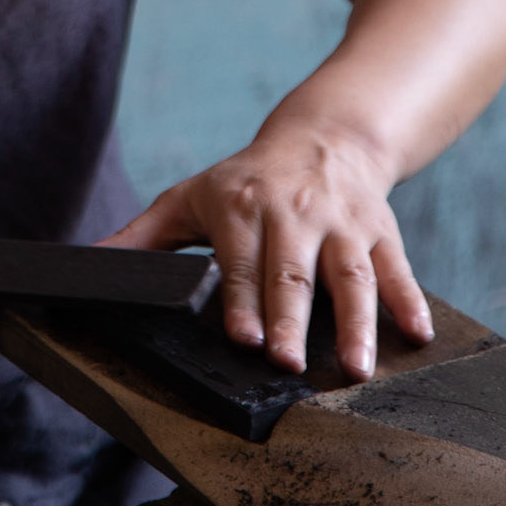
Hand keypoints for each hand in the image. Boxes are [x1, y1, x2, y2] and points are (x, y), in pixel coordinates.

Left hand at [105, 124, 433, 379]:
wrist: (322, 137)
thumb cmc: (244, 180)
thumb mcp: (189, 198)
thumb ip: (143, 238)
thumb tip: (89, 262)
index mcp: (242, 209)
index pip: (241, 262)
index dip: (242, 301)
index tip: (242, 339)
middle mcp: (293, 214)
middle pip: (292, 274)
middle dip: (290, 320)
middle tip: (289, 366)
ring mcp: (340, 224)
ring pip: (350, 276)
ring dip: (356, 323)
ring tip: (357, 368)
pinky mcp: (379, 231)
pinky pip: (397, 268)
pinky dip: (409, 300)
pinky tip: (416, 335)